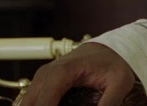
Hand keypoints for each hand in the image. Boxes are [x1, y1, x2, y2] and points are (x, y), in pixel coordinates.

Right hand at [21, 42, 138, 105]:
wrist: (110, 47)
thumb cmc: (114, 63)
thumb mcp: (119, 84)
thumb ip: (109, 104)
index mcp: (61, 73)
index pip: (43, 105)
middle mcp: (46, 75)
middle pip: (29, 105)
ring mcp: (41, 78)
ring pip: (27, 104)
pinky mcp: (43, 83)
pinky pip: (32, 102)